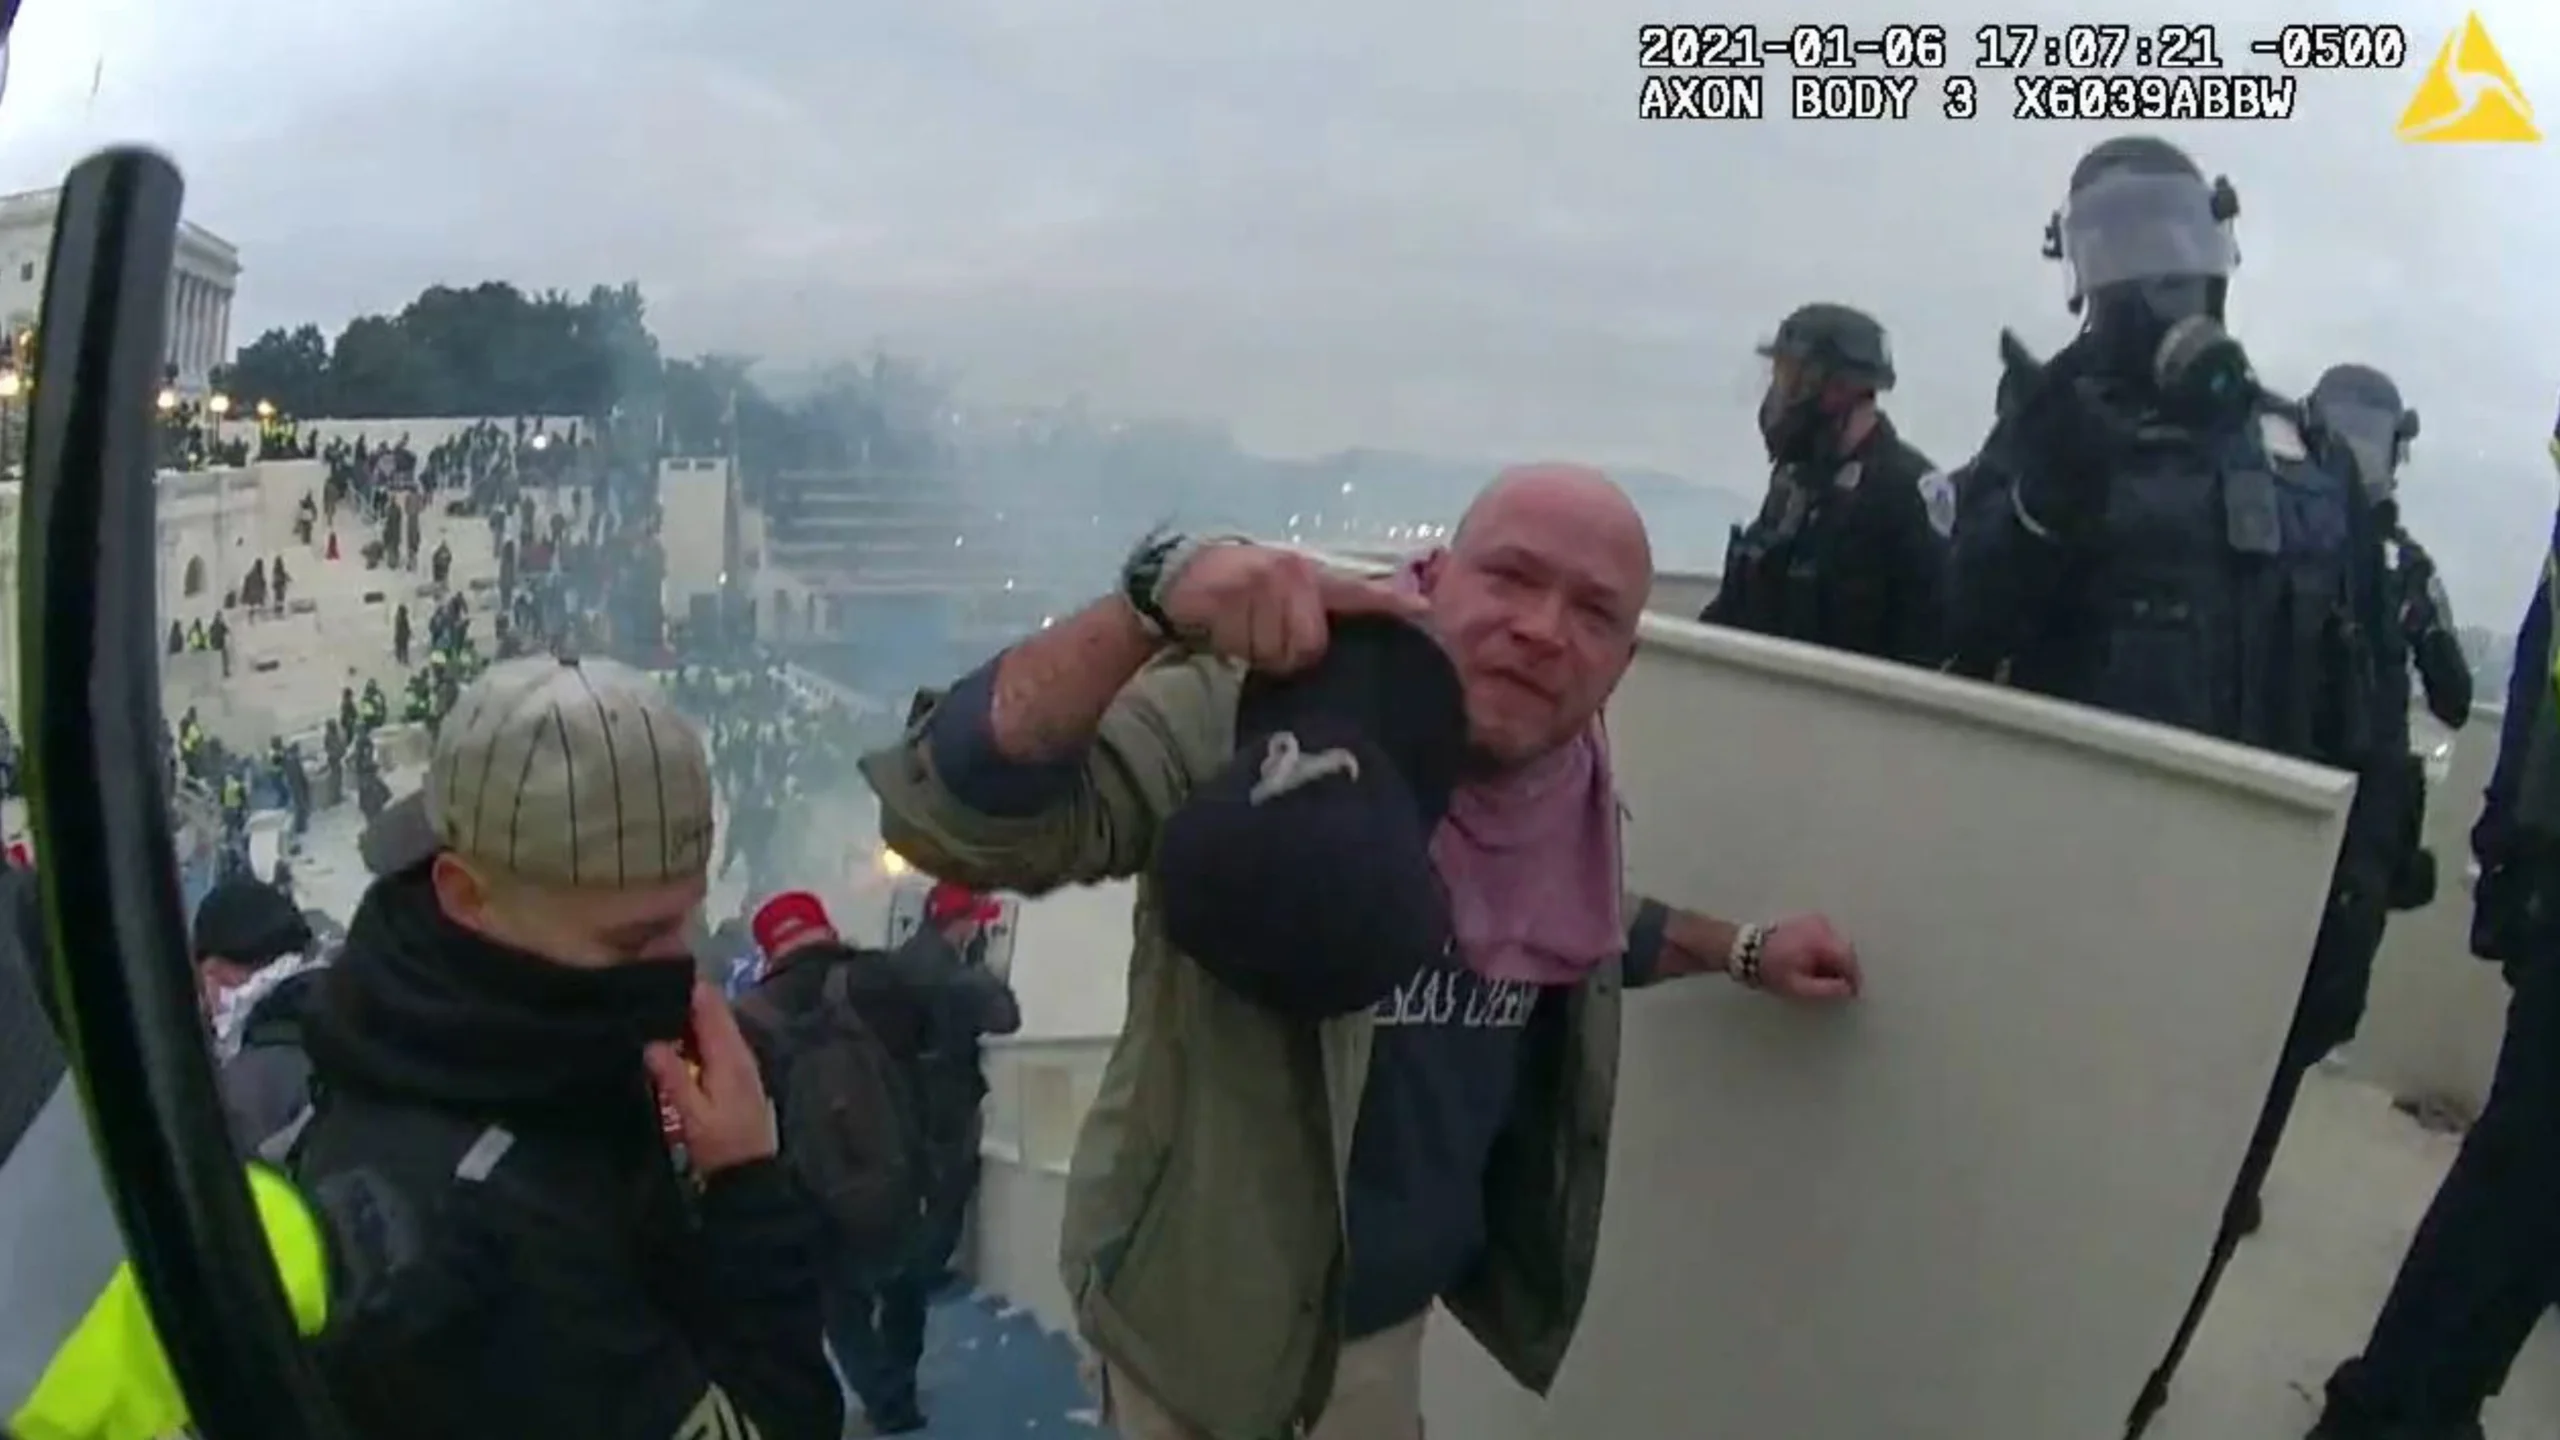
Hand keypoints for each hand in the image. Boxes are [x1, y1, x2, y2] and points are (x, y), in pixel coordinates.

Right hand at [644, 982, 777, 1175]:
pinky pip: (716, 1042)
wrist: (750, 1173)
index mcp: (729, 1055)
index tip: (659, 969)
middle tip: (649, 986)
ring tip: (655, 1007)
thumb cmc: (721, 1145)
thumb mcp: (693, 1115)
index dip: (688, 984)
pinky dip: (697, 1034)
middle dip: (686, 996)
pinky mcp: (737, 1075)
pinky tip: (675, 1039)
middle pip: (715, 1011)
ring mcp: (741, 1062)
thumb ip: (673, 1078)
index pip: (711, 1005)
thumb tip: (651, 1043)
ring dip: (690, 1016)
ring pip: (715, 1026)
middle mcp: (740, 1051)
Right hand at [1161, 543, 1427, 674]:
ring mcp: (1260, 581)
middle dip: (1284, 654)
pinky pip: (1243, 646)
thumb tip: (1345, 641)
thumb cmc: (1235, 596)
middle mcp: (1291, 572)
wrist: (1175, 578)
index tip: (1425, 610)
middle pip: (1308, 645)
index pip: (1355, 592)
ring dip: (1254, 652)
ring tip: (1238, 631)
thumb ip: (1316, 614)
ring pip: (1275, 651)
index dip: (1389, 602)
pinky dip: (1231, 646)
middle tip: (1258, 637)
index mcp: (1309, 574)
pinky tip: (1220, 629)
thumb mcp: (1280, 596)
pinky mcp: (1229, 593)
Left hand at [1759, 914, 1861, 1001]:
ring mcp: (1815, 919)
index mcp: (1820, 941)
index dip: (1854, 978)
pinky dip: (1825, 950)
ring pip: (1836, 943)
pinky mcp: (1808, 918)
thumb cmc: (1771, 970)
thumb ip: (1826, 989)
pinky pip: (1827, 936)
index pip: (1849, 959)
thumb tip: (1848, 989)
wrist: (1747, 948)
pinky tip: (1812, 961)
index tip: (1853, 993)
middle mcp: (1822, 925)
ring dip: (1834, 959)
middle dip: (1843, 969)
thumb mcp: (1798, 986)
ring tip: (1818, 974)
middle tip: (1833, 985)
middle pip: (1845, 950)